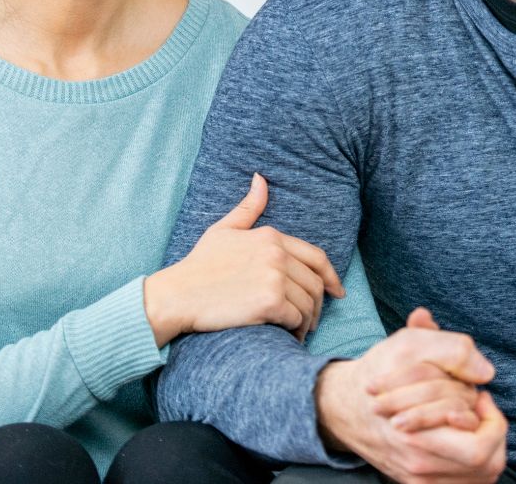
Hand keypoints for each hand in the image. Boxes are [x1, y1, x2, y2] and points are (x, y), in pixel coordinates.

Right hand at [144, 174, 343, 346]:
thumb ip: (249, 207)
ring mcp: (275, 277)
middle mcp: (277, 253)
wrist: (177, 295)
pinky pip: (297, 318)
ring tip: (299, 331)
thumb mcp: (225, 229)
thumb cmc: (199, 265)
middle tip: (312, 321)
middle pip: (315, 283)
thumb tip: (261, 178)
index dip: (331, 276)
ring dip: (308, 321)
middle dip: (318, 304)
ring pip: (309, 303)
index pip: (317, 257)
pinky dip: (296, 331)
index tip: (337, 291)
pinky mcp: (270, 301)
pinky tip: (289, 337)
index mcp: (272, 236)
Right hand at [315, 310, 506, 483]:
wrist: (347, 403)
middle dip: (493, 432)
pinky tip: (463, 434)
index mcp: (417, 435)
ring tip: (473, 420)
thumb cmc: (383, 370)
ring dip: (486, 446)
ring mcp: (418, 477)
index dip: (491, 419)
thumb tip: (487, 373)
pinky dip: (472, 461)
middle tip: (480, 407)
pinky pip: (461, 481)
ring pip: (478, 476)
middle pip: (485, 466)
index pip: (479, 447)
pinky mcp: (416, 483)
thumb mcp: (412, 345)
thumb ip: (454, 351)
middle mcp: (418, 464)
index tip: (479, 394)